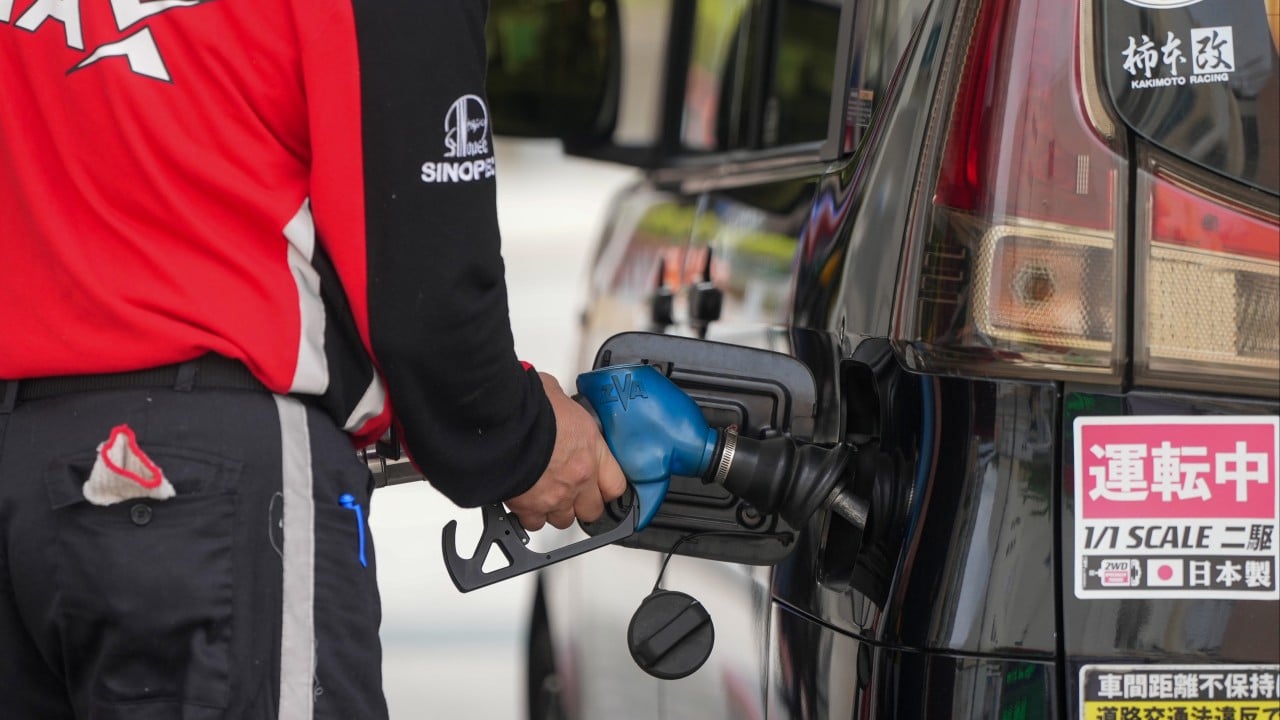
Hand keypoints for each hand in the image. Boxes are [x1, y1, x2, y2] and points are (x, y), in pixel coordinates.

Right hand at [505, 373, 626, 530]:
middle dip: (583, 504)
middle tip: (573, 494)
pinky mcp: (528, 506)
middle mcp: (578, 478)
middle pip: (592, 510)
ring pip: (563, 519)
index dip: (607, 488)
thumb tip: (554, 402)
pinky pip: (534, 522)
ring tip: (546, 497)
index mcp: (592, 450)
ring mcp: (555, 495)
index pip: (615, 484)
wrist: (503, 422)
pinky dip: (529, 516)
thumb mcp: (557, 396)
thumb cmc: (529, 406)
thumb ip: (563, 411)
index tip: (603, 488)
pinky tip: (525, 502)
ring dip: (556, 510)